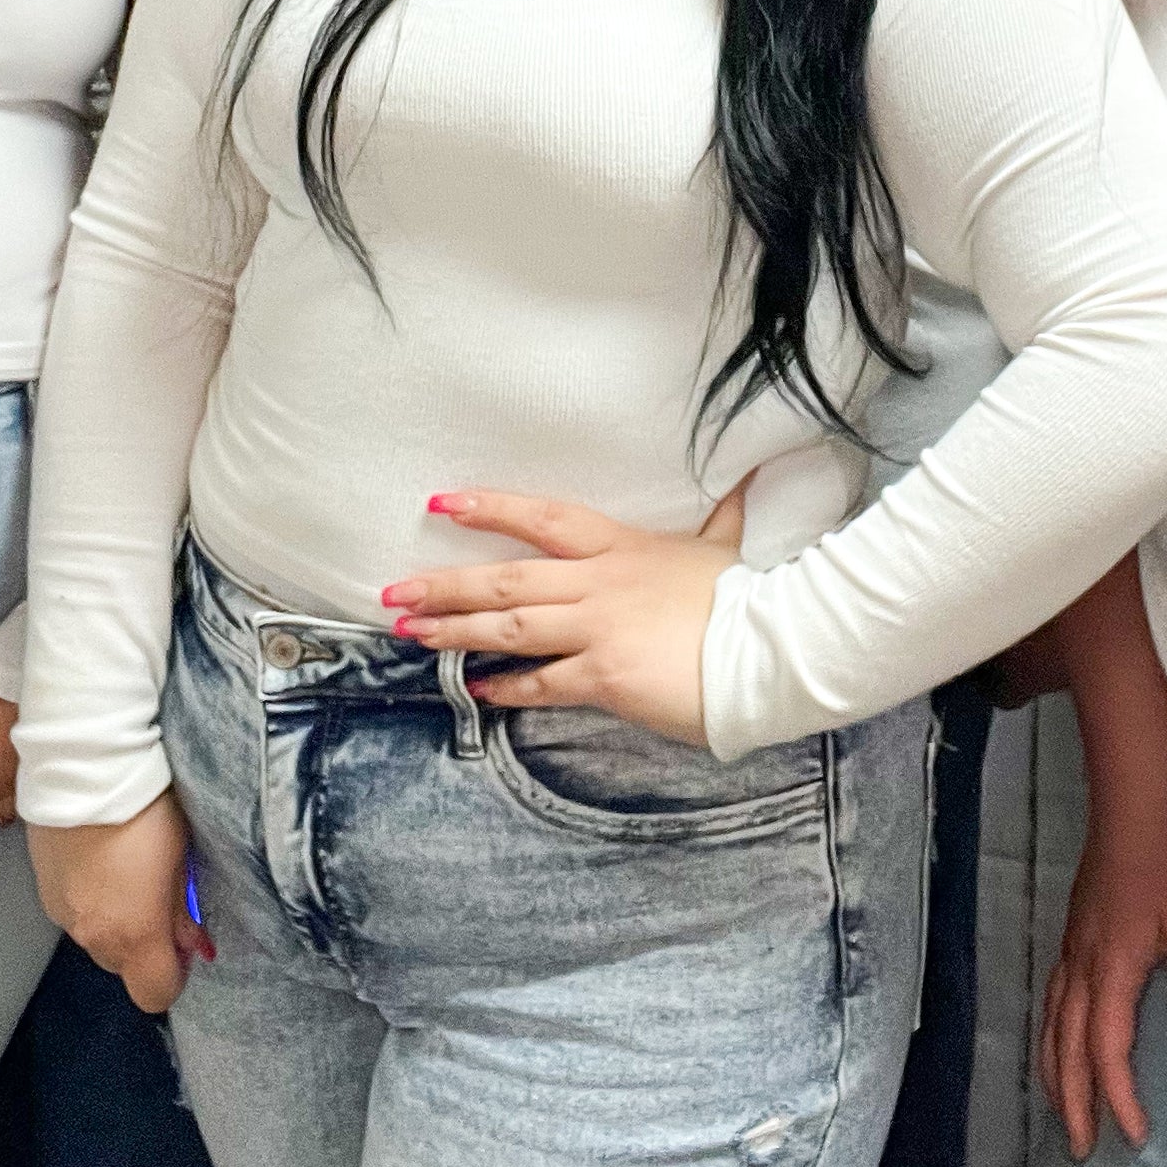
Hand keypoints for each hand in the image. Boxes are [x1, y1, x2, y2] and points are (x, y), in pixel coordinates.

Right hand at [29, 797, 210, 1016]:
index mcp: (133, 935)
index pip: (154, 994)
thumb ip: (181, 909)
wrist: (82, 769)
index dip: (172, 975)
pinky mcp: (41, 891)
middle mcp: (93, 937)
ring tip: (126, 873)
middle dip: (142, 945)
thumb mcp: (180, 857)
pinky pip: (74, 913)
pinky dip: (90, 900)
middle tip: (157, 898)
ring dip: (114, 922)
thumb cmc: (147, 811)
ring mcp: (62, 916)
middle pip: (122, 967)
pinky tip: (98, 861)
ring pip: (95, 940)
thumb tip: (191, 944)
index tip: (183, 943)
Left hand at [381, 480, 748, 745]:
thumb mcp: (723, 548)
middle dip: (448, 584)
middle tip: (397, 592)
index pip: (544, 519)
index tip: (443, 504)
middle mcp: (600, 582)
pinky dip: (508, 686)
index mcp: (622, 547)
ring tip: (413, 634)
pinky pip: (543, 682)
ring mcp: (599, 628)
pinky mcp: (605, 676)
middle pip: (509, 576)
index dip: (492, 509)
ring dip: (458, 630)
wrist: (768, 649)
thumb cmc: (746, 599)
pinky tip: (478, 689)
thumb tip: (744, 478)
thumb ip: (721, 518)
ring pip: (512, 624)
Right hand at [1039, 797, 1166, 1158]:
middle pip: (1067, 1050)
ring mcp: (1072, 951)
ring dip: (1054, 1075)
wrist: (1131, 809)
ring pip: (1051, 1027)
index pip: (1108, 1051)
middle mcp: (1082, 968)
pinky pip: (1051, 1000)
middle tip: (1082, 1149)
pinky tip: (1056, 1041)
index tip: (1135, 1135)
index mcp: (1111, 972)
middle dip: (1074, 1103)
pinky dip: (1049, 1035)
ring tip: (1061, 1111)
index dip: (1119, 1097)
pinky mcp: (1072, 935)